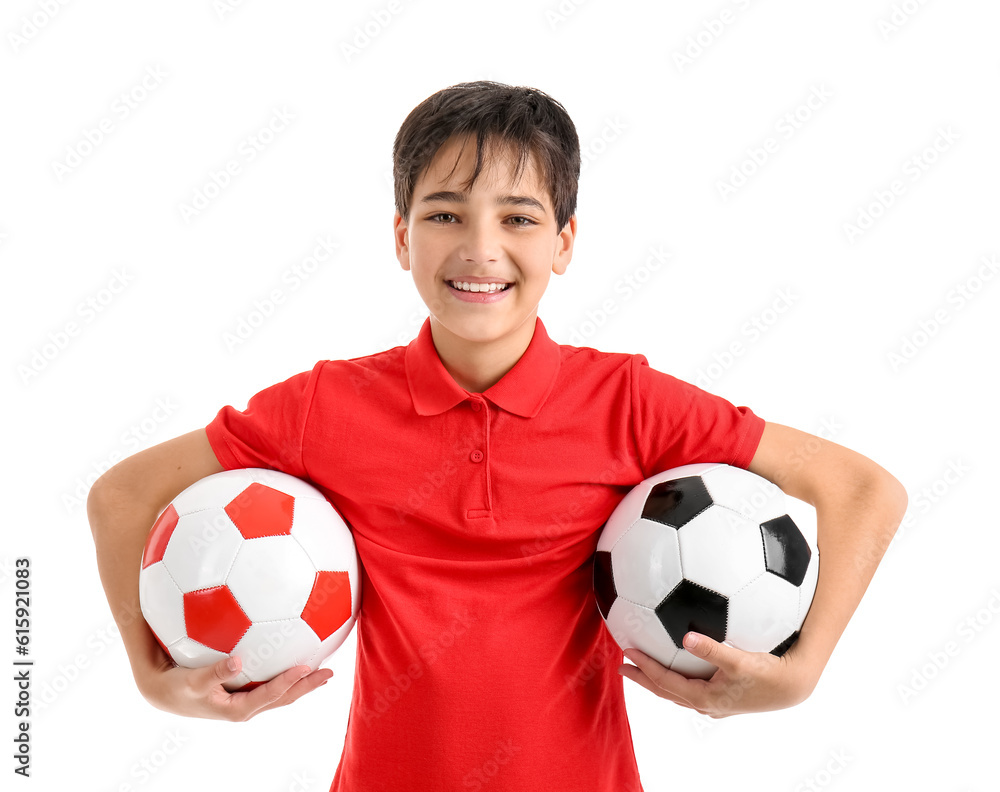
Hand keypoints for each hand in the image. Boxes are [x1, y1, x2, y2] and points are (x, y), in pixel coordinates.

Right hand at [138, 652, 333, 721]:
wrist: (166, 694)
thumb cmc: (178, 686)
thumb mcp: (192, 681)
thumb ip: (214, 672)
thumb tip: (238, 660)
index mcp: (237, 708)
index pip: (269, 695)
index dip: (289, 682)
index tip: (306, 667)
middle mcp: (246, 706)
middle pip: (283, 697)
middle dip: (306, 685)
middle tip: (329, 672)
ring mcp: (246, 700)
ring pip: (279, 691)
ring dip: (301, 682)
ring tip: (322, 668)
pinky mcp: (243, 691)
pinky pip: (269, 682)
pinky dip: (285, 673)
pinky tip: (294, 656)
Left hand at [618, 632, 816, 717]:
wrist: (792, 687)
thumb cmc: (768, 673)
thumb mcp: (740, 660)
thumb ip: (712, 649)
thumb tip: (687, 637)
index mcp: (704, 697)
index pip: (665, 682)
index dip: (644, 668)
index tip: (626, 653)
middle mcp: (705, 703)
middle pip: (666, 691)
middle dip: (643, 678)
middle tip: (622, 667)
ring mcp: (715, 703)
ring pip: (678, 692)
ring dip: (658, 679)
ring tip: (643, 668)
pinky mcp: (724, 697)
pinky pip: (691, 687)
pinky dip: (677, 678)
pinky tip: (679, 664)